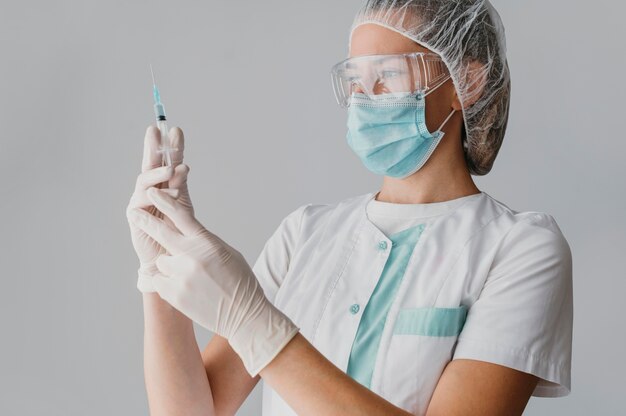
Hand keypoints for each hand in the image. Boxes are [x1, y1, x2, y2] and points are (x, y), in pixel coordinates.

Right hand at [126, 125, 189, 291]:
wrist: (171, 259)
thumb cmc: (176, 231)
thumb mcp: (182, 203)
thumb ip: (180, 184)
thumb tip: (183, 165)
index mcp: (163, 184)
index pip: (166, 160)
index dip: (170, 146)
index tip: (176, 130)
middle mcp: (149, 189)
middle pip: (150, 164)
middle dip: (152, 147)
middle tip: (156, 131)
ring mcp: (140, 201)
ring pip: (145, 181)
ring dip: (158, 174)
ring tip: (172, 169)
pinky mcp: (134, 216)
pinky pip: (140, 202)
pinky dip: (152, 196)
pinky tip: (165, 193)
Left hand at [127, 187, 299, 376]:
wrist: (245, 315)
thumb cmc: (240, 281)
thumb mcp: (226, 252)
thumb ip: (204, 242)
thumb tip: (187, 233)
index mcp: (207, 243)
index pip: (180, 216)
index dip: (164, 202)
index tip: (152, 192)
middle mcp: (192, 257)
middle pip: (161, 233)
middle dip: (145, 221)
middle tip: (133, 212)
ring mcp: (181, 277)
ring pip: (162, 261)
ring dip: (169, 264)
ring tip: (189, 276)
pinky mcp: (174, 295)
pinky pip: (160, 281)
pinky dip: (168, 282)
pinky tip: (186, 289)